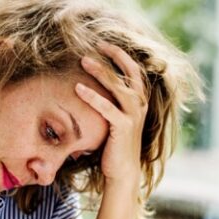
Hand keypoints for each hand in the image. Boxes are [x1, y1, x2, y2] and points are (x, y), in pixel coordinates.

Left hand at [74, 42, 147, 189]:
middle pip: (129, 73)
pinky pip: (107, 108)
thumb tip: (90, 87)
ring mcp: (134, 116)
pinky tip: (78, 88)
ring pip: (119, 87)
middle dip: (113, 56)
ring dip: (101, 71)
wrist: (122, 172)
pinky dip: (92, 97)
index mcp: (140, 102)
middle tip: (96, 45)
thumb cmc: (114, 146)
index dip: (121, 56)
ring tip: (84, 60)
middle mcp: (140, 106)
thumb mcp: (114, 120)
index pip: (134, 71)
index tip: (104, 45)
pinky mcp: (123, 127)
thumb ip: (110, 104)